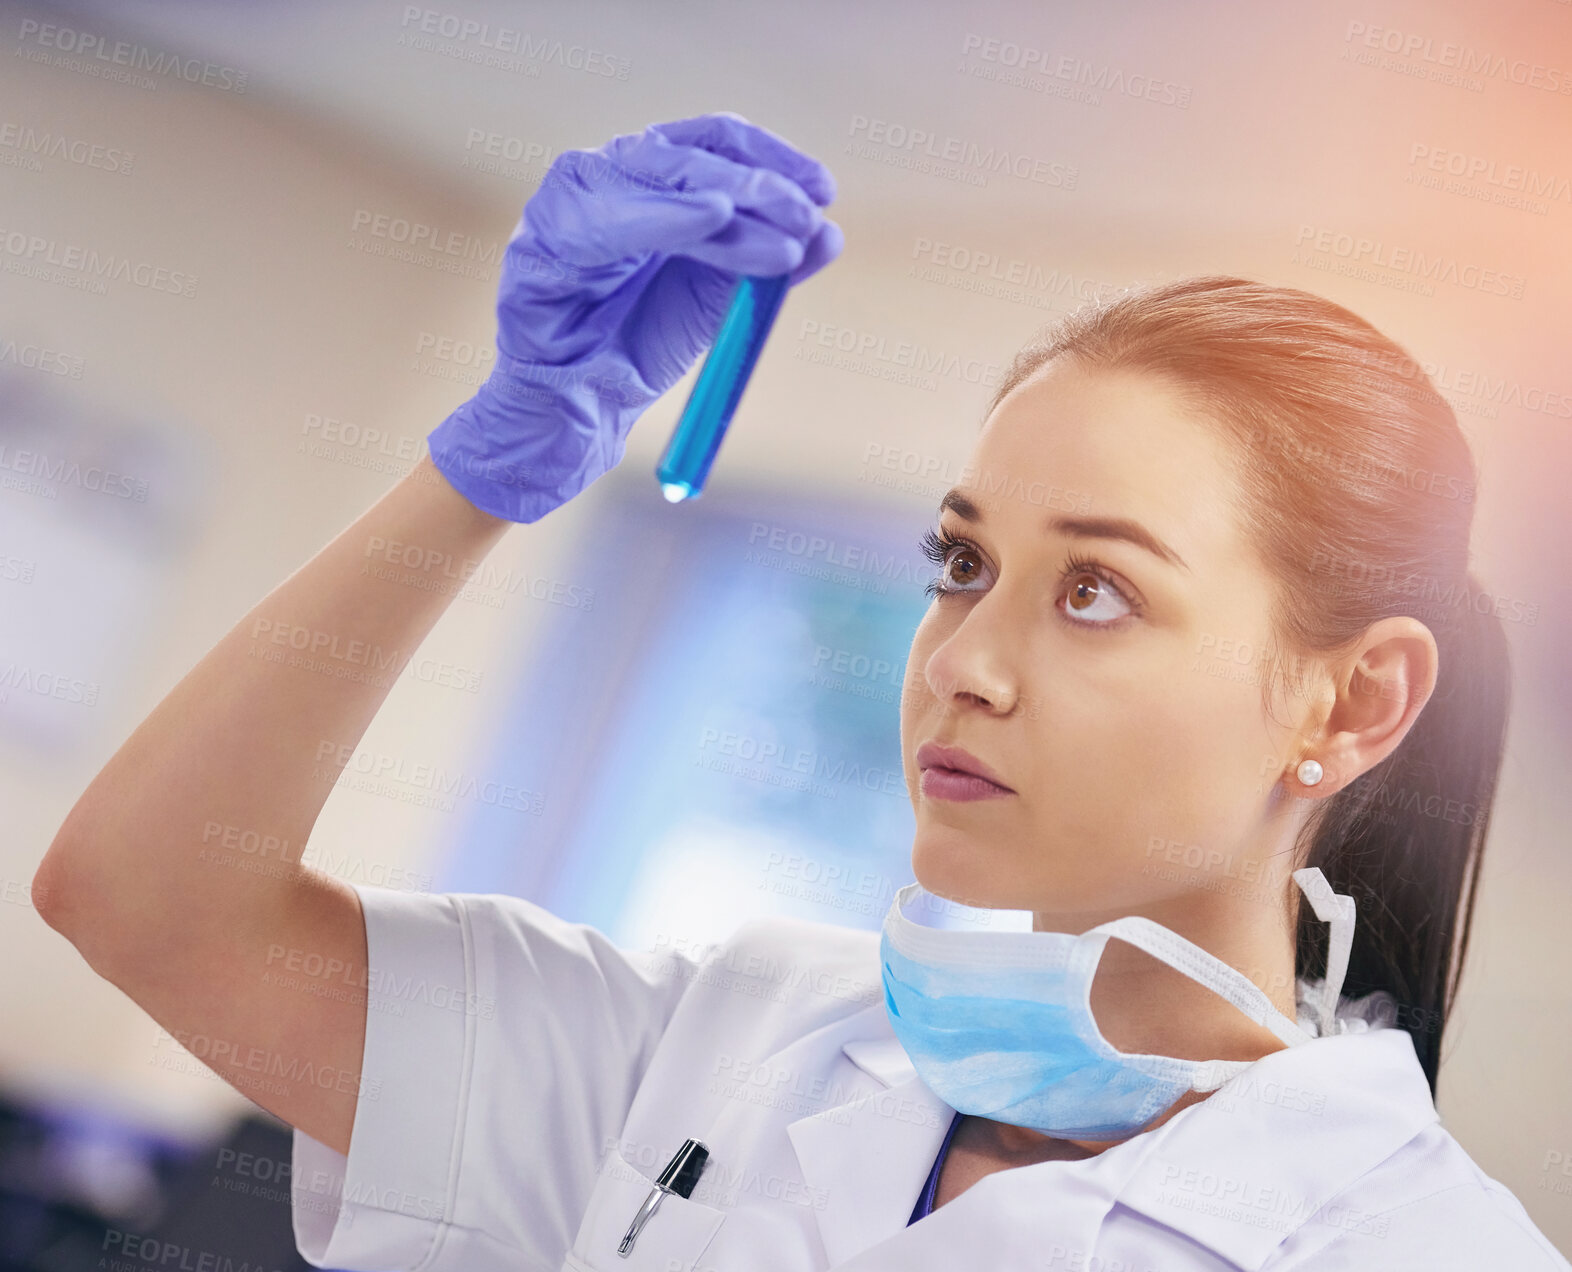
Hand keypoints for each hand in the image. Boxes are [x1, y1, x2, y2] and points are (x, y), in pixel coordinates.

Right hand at [426, 111, 842, 522]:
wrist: (582, 406)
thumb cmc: (643, 345)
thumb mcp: (719, 300)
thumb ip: (767, 264)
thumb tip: (830, 234)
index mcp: (651, 180)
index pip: (715, 142)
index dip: (773, 158)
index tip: (824, 191)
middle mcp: (608, 174)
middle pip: (687, 152)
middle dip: (755, 183)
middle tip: (805, 216)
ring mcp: (568, 201)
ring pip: (651, 175)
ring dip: (721, 198)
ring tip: (771, 233)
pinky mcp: (540, 243)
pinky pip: (603, 220)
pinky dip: (662, 217)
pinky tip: (710, 220)